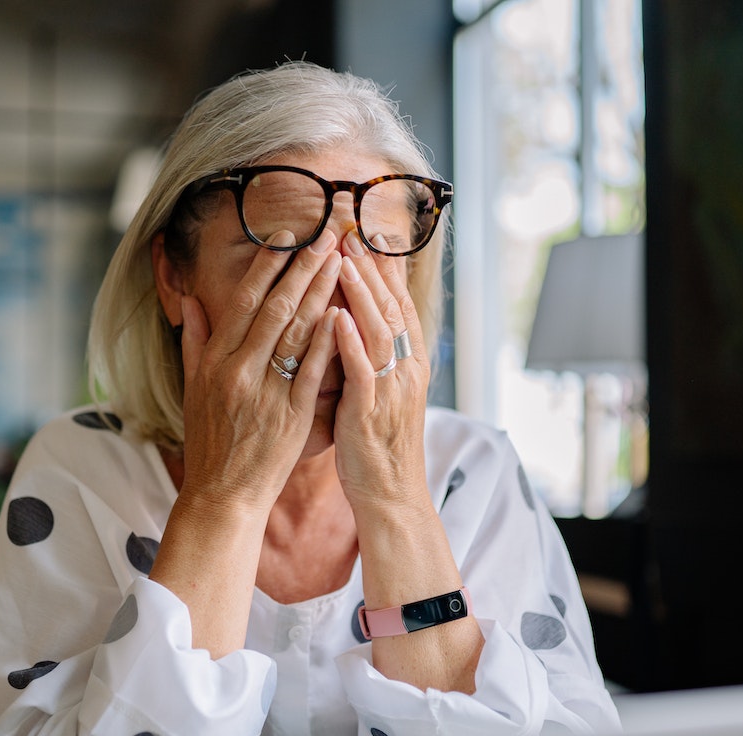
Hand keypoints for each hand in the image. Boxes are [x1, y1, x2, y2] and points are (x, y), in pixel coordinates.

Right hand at [177, 230, 342, 511]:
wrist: (222, 494)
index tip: (286, 236)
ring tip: (341, 261)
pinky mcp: (291, 415)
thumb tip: (189, 301)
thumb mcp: (192, 389)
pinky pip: (312, 369)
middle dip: (303, 266)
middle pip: (274, 307)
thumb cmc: (210, 443)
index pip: (244, 301)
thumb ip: (194, 342)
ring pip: (296, 331)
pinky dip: (328, 339)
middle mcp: (237, 370)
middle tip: (327, 235)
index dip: (266, 266)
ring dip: (321, 291)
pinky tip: (343, 312)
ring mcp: (265, 391)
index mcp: (214, 360)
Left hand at [331, 231, 431, 512]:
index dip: (383, 269)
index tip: (365, 233)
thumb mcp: (379, 393)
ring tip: (345, 260)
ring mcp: (390, 390)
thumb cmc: (376, 446)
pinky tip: (335, 318)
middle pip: (390, 309)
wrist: (391, 497)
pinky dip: (350, 343)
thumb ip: (370, 357)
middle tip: (352, 231)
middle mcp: (404, 371)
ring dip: (361, 294)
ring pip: (379, 332)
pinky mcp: (371, 412)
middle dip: (371, 268)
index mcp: (407, 364)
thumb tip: (354, 321)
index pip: (396, 305)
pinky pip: (362, 372)